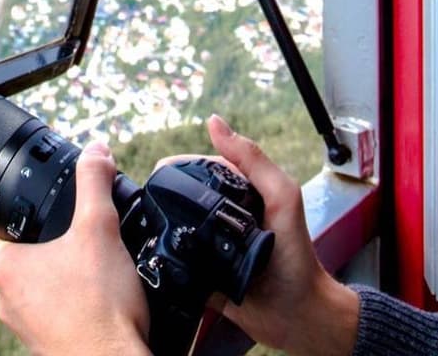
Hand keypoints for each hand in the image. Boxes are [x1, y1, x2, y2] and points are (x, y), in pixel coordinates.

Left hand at [0, 140, 149, 355]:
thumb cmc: (98, 306)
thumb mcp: (99, 229)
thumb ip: (94, 185)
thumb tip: (96, 152)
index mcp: (7, 269)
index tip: (18, 212)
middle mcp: (7, 302)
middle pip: (10, 265)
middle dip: (36, 250)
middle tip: (65, 236)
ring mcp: (26, 329)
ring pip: (31, 294)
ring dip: (53, 280)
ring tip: (86, 267)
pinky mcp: (47, 347)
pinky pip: (50, 318)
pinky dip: (67, 306)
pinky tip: (95, 299)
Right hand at [160, 116, 360, 355]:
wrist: (298, 315)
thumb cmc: (297, 256)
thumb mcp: (282, 197)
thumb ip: (253, 160)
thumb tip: (215, 122)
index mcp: (242, 193)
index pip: (203, 168)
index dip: (178, 165)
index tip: (155, 171)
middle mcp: (225, 216)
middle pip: (185, 196)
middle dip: (163, 193)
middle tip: (142, 198)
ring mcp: (213, 245)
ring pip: (177, 226)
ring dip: (159, 223)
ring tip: (139, 222)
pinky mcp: (203, 275)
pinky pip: (177, 260)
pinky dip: (164, 253)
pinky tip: (149, 250)